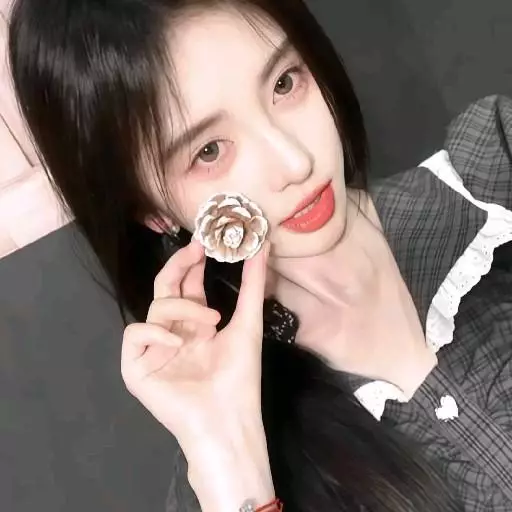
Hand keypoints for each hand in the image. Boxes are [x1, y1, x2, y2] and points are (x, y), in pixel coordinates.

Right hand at [121, 239, 273, 509]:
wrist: (228, 419)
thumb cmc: (239, 376)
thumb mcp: (248, 323)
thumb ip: (253, 285)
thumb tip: (263, 247)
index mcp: (194, 325)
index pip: (187, 286)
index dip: (192, 263)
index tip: (204, 241)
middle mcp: (172, 332)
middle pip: (165, 289)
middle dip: (178, 266)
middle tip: (195, 249)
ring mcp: (153, 349)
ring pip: (155, 308)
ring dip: (183, 308)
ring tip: (211, 321)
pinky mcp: (136, 367)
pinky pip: (134, 335)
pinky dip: (154, 332)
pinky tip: (176, 342)